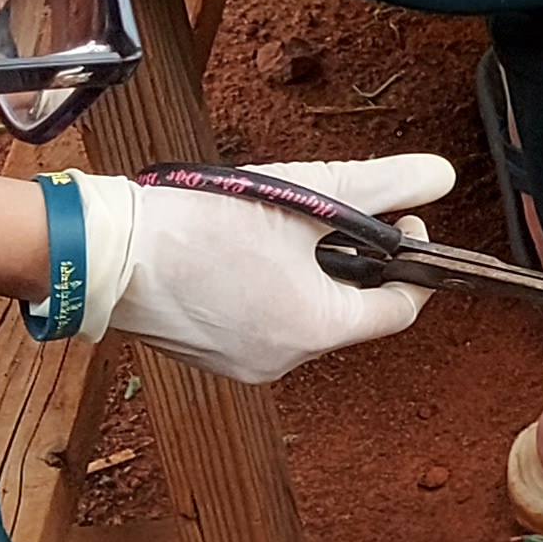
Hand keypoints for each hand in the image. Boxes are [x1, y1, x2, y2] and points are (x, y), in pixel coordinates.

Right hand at [89, 155, 451, 382]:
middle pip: (350, 309)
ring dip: (306, 272)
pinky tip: (239, 254)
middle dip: (350, 260)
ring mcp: (243, 364)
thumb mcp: (304, 196)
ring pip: (304, 314)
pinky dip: (267, 289)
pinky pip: (262, 322)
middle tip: (327, 214)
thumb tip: (439, 176)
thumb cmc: (198, 225)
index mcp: (316, 329)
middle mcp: (284, 360)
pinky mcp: (210, 357)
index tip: (400, 220)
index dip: (410, 262)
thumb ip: (381, 186)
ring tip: (274, 228)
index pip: (399, 309)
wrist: (103, 252)